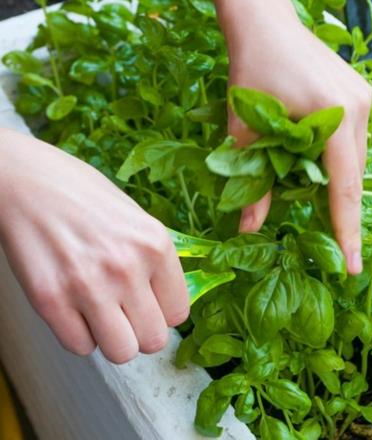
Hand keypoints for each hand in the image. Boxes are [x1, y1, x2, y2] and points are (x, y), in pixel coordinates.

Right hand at [0, 129, 188, 363]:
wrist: (29, 181)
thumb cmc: (83, 194)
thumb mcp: (136, 218)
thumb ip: (154, 259)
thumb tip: (167, 299)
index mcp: (154, 244)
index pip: (179, 312)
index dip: (163, 312)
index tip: (150, 304)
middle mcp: (127, 267)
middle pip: (153, 340)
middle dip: (140, 331)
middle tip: (125, 312)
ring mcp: (89, 286)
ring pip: (121, 352)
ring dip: (112, 339)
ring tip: (101, 313)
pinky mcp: (50, 301)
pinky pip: (80, 347)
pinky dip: (79, 334)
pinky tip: (74, 307)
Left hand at [219, 0, 371, 274]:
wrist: (262, 19)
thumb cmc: (249, 67)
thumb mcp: (246, 127)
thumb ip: (252, 181)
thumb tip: (249, 229)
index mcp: (334, 116)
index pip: (344, 187)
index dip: (347, 230)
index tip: (353, 267)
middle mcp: (359, 106)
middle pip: (353, 173)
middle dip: (339, 207)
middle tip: (327, 240)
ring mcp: (364, 96)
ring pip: (354, 156)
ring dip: (337, 180)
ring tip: (313, 197)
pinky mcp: (359, 90)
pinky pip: (353, 138)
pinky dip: (337, 158)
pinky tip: (317, 163)